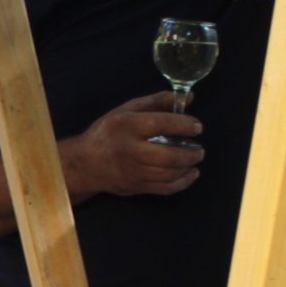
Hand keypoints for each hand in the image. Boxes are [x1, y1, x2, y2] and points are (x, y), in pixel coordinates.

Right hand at [57, 94, 203, 197]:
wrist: (85, 163)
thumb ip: (157, 102)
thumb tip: (189, 97)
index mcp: (126, 126)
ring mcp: (132, 172)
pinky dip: (182, 183)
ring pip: (167, 174)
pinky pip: (164, 189)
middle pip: (166, 155)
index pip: (160, 124)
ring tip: (195, 159)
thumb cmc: (108, 132)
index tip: (197, 127)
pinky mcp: (136, 187)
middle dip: (190, 153)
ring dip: (188, 167)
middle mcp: (129, 150)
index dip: (183, 125)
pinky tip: (190, 175)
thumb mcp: (127, 110)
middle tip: (199, 149)